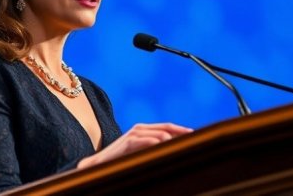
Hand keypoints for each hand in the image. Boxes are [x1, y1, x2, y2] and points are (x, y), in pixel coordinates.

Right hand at [77, 123, 192, 168]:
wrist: (95, 165)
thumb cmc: (118, 162)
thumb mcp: (138, 154)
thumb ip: (151, 150)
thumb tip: (171, 152)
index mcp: (143, 130)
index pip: (167, 127)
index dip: (181, 131)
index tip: (196, 136)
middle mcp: (139, 128)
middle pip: (167, 127)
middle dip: (182, 133)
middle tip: (196, 139)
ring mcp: (134, 133)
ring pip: (160, 133)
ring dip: (174, 139)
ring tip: (186, 146)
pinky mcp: (129, 142)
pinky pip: (149, 141)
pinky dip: (161, 144)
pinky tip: (169, 147)